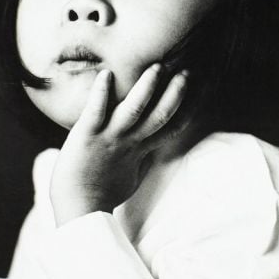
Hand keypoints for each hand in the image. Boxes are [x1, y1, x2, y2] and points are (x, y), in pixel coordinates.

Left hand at [50, 64, 187, 225]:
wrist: (78, 210)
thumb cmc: (102, 193)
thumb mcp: (131, 174)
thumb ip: (142, 156)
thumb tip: (151, 147)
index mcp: (140, 150)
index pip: (172, 127)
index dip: (187, 108)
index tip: (199, 90)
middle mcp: (129, 142)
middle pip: (159, 115)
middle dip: (175, 94)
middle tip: (186, 72)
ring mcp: (109, 138)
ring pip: (133, 109)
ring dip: (146, 88)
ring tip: (156, 68)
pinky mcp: (86, 136)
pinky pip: (96, 111)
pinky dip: (101, 92)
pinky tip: (106, 74)